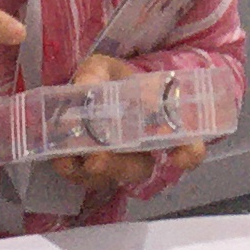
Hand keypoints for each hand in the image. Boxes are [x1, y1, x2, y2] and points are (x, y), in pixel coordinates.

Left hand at [41, 49, 210, 200]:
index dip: (189, 154)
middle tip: (97, 158)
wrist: (81, 93)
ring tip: (67, 159)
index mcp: (158, 122)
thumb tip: (86, 87)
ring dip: (88, 172)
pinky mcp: (90, 172)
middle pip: (140, 170)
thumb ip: (96, 73)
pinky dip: (71, 171)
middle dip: (118, 167)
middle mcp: (140, 150)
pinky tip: (60, 159)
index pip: (188, 144)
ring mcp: (114, 164)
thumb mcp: (103, 68)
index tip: (177, 158)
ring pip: (109, 179)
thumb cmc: (106, 80)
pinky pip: (84, 180)